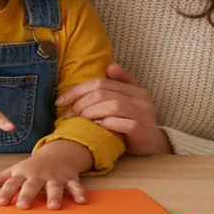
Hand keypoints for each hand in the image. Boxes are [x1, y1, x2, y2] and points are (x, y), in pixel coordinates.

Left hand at [0, 140, 92, 209]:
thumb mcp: (12, 170)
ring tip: (53, 207)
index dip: (6, 192)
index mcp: (23, 174)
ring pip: (54, 187)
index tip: (0, 202)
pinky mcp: (69, 178)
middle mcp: (38, 176)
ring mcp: (55, 177)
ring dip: (54, 195)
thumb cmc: (31, 166)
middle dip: (27, 194)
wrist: (59, 152)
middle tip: (22, 205)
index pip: (12, 183)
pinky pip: (75, 186)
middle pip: (32, 185)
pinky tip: (82, 201)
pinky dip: (79, 193)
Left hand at [56, 63, 171, 155]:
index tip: (60, 100)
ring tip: (81, 121)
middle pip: (104, 93)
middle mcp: (141, 99)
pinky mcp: (144, 132)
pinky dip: (109, 124)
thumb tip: (109, 66)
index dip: (78, 90)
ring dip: (92, 113)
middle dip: (81, 103)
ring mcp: (144, 115)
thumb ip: (119, 84)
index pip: (101, 82)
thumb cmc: (134, 123)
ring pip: (114, 106)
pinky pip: (126, 124)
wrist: (153, 147)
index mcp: (135, 89)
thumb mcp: (127, 102)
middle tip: (68, 115)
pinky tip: (98, 128)